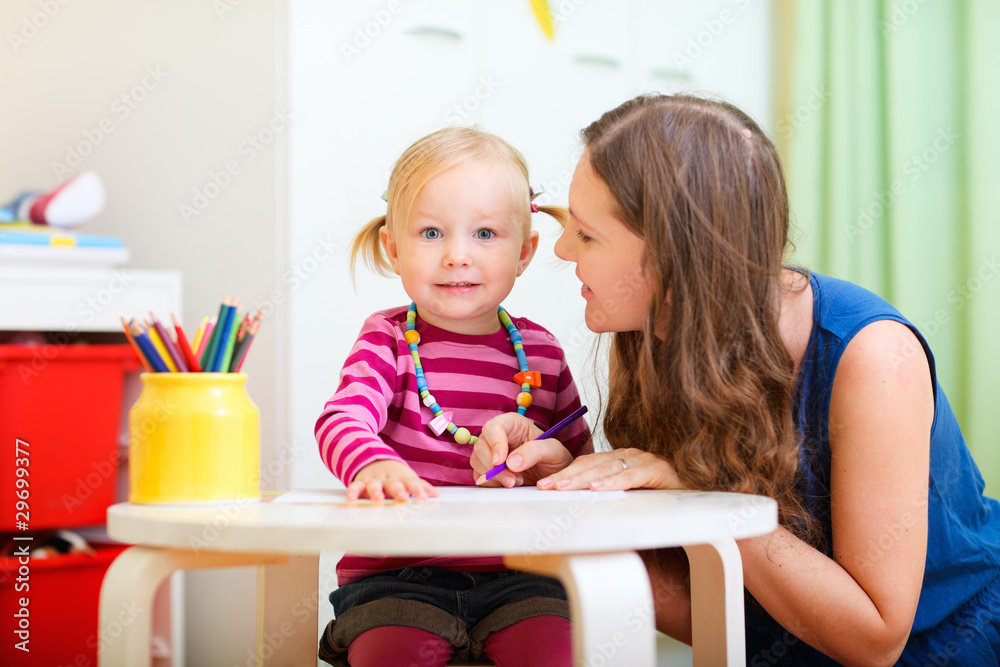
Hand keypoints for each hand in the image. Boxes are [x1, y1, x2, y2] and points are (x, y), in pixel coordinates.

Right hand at [346, 460, 438, 501]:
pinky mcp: (360, 482)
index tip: (424, 496)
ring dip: (376, 492)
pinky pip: (355, 486)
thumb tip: (436, 494)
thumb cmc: (395, 476)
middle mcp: (388, 478)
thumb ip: (420, 486)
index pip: (412, 482)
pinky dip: (352, 492)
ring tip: (378, 499)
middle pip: (394, 483)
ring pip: (374, 485)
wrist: (374, 460)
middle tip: (403, 498)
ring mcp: (374, 480)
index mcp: (402, 477)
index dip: (418, 489)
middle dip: (398, 491)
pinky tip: (351, 499)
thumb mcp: (408, 478)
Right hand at [471, 413, 574, 487]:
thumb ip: (535, 451)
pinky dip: (492, 483)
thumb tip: (511, 462)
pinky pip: (479, 476)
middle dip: (494, 466)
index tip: (501, 461)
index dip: (495, 443)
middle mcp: (498, 436)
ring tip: (517, 482)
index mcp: (512, 424)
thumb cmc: (554, 458)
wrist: (554, 477)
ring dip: (494, 476)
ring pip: (477, 461)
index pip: (493, 426)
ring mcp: (490, 453)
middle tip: (513, 480)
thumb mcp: (553, 451)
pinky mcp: (488, 470)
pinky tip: (509, 485)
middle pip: (481, 445)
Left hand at [536, 448, 685, 490]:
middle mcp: (630, 457)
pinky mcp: (660, 470)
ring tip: (563, 487)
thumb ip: (607, 500)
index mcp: (619, 461)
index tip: (544, 484)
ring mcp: (645, 461)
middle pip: (592, 464)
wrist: (699, 502)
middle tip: (545, 486)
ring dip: (584, 478)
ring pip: (608, 468)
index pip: (587, 465)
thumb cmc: (660, 502)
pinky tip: (599, 488)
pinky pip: (633, 475)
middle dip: (567, 476)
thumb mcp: (627, 500)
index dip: (565, 474)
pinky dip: (615, 481)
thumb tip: (577, 511)